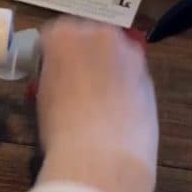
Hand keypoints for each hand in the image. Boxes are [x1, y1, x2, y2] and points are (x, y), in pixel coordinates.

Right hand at [34, 18, 158, 191]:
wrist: (102, 157)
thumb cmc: (60, 127)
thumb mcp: (43, 95)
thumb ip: (53, 73)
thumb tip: (62, 77)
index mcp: (64, 35)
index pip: (53, 34)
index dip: (51, 54)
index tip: (49, 72)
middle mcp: (99, 34)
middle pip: (88, 36)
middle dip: (83, 54)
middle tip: (74, 83)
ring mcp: (129, 54)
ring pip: (114, 53)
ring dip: (107, 67)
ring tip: (98, 99)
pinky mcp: (149, 76)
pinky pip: (131, 74)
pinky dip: (124, 85)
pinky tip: (117, 111)